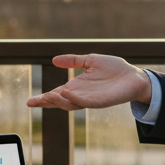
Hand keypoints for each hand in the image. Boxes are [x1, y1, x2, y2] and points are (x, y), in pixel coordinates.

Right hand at [25, 54, 152, 109]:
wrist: (134, 77)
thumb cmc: (115, 69)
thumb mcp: (90, 60)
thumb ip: (73, 61)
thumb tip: (54, 60)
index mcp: (77, 87)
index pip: (56, 94)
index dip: (43, 98)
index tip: (30, 101)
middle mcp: (81, 95)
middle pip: (59, 102)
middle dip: (45, 103)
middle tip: (32, 102)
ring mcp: (89, 100)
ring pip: (69, 104)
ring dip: (57, 101)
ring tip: (46, 96)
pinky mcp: (99, 102)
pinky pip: (84, 102)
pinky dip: (73, 98)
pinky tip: (65, 92)